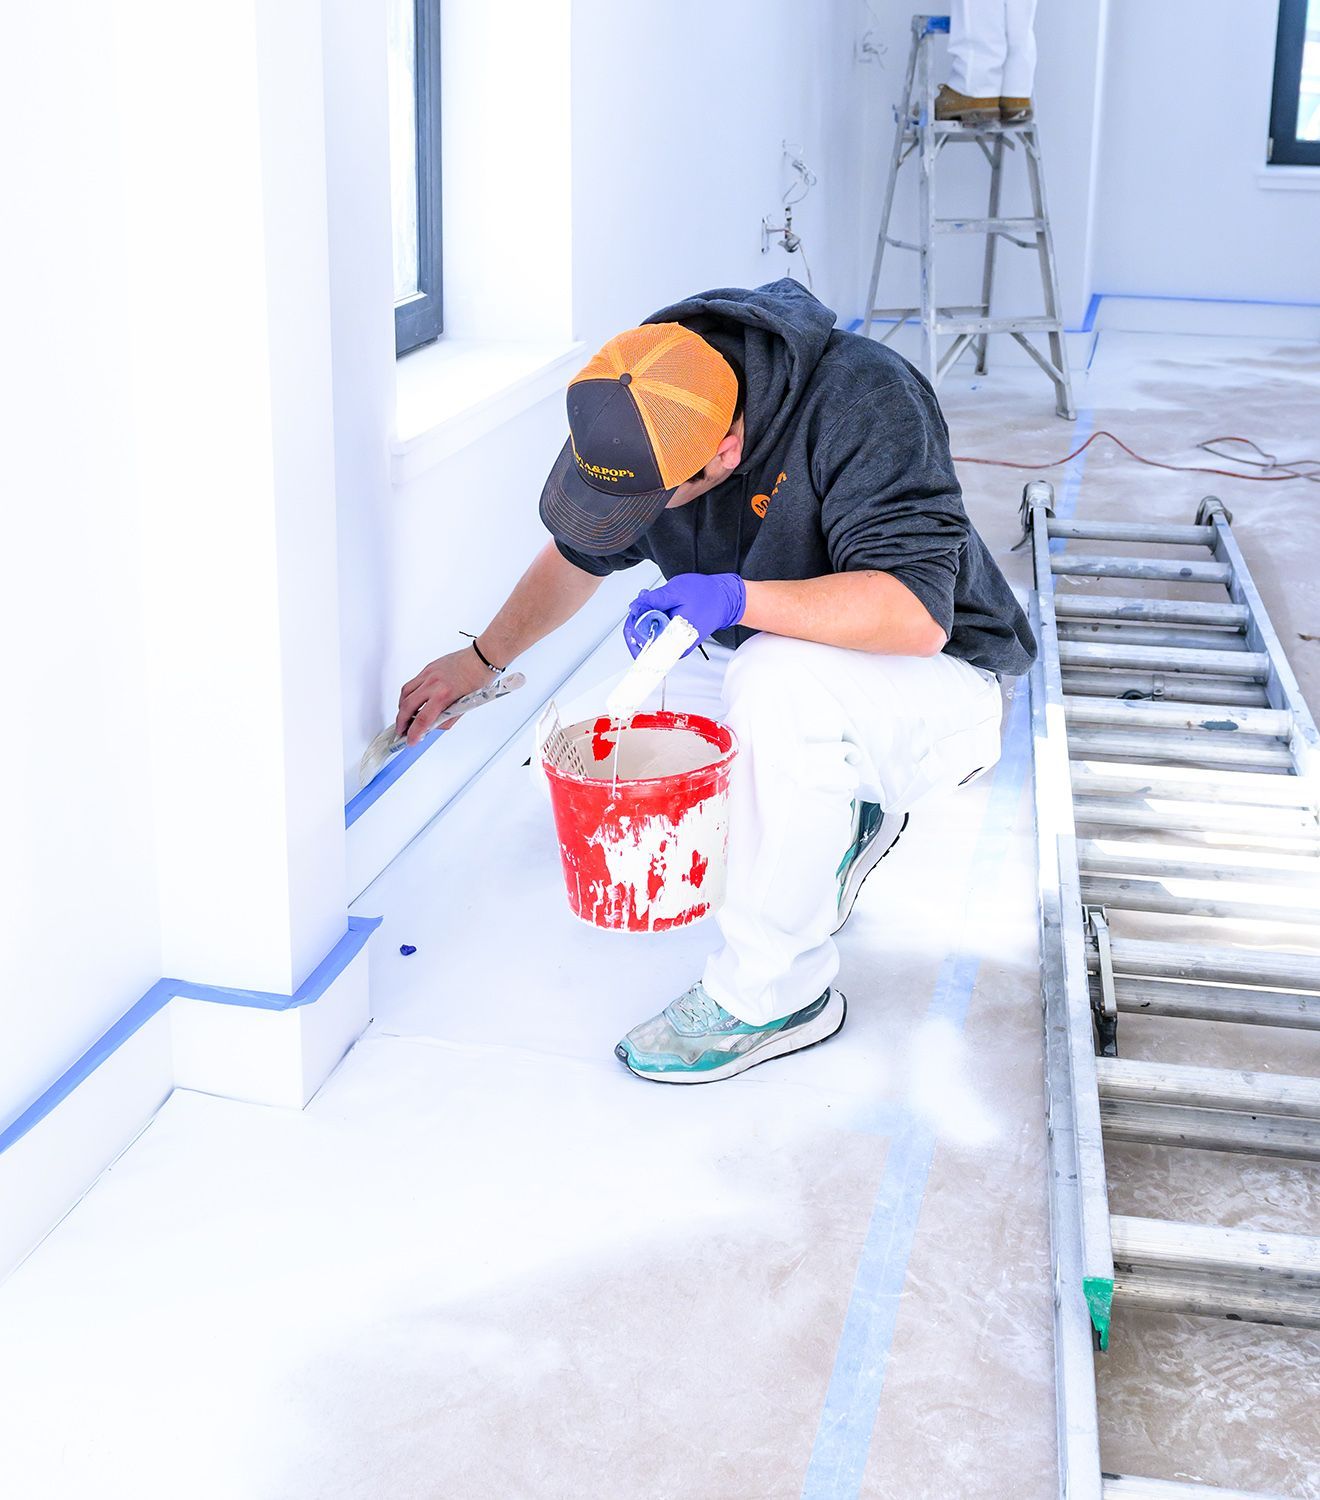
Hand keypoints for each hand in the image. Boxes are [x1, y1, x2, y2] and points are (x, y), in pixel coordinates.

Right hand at [395, 646, 492, 744]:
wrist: (482, 657)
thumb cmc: (479, 678)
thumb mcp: (466, 705)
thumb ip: (448, 718)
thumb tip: (434, 726)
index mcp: (444, 695)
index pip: (423, 719)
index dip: (414, 733)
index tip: (411, 740)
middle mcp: (433, 683)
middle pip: (407, 706)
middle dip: (401, 722)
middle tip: (402, 731)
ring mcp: (429, 674)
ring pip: (405, 693)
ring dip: (402, 707)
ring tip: (404, 717)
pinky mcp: (428, 668)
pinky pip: (412, 683)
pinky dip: (408, 694)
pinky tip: (412, 700)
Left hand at [623, 573, 746, 657]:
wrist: (724, 600)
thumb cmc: (707, 596)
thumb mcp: (677, 591)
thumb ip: (654, 600)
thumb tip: (635, 607)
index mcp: (675, 638)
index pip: (644, 649)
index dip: (633, 631)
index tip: (633, 616)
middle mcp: (675, 647)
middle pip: (643, 643)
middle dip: (637, 620)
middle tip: (643, 602)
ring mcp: (675, 646)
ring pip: (649, 638)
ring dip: (645, 619)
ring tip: (651, 601)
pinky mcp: (675, 641)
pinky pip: (657, 635)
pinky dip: (653, 620)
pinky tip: (657, 607)